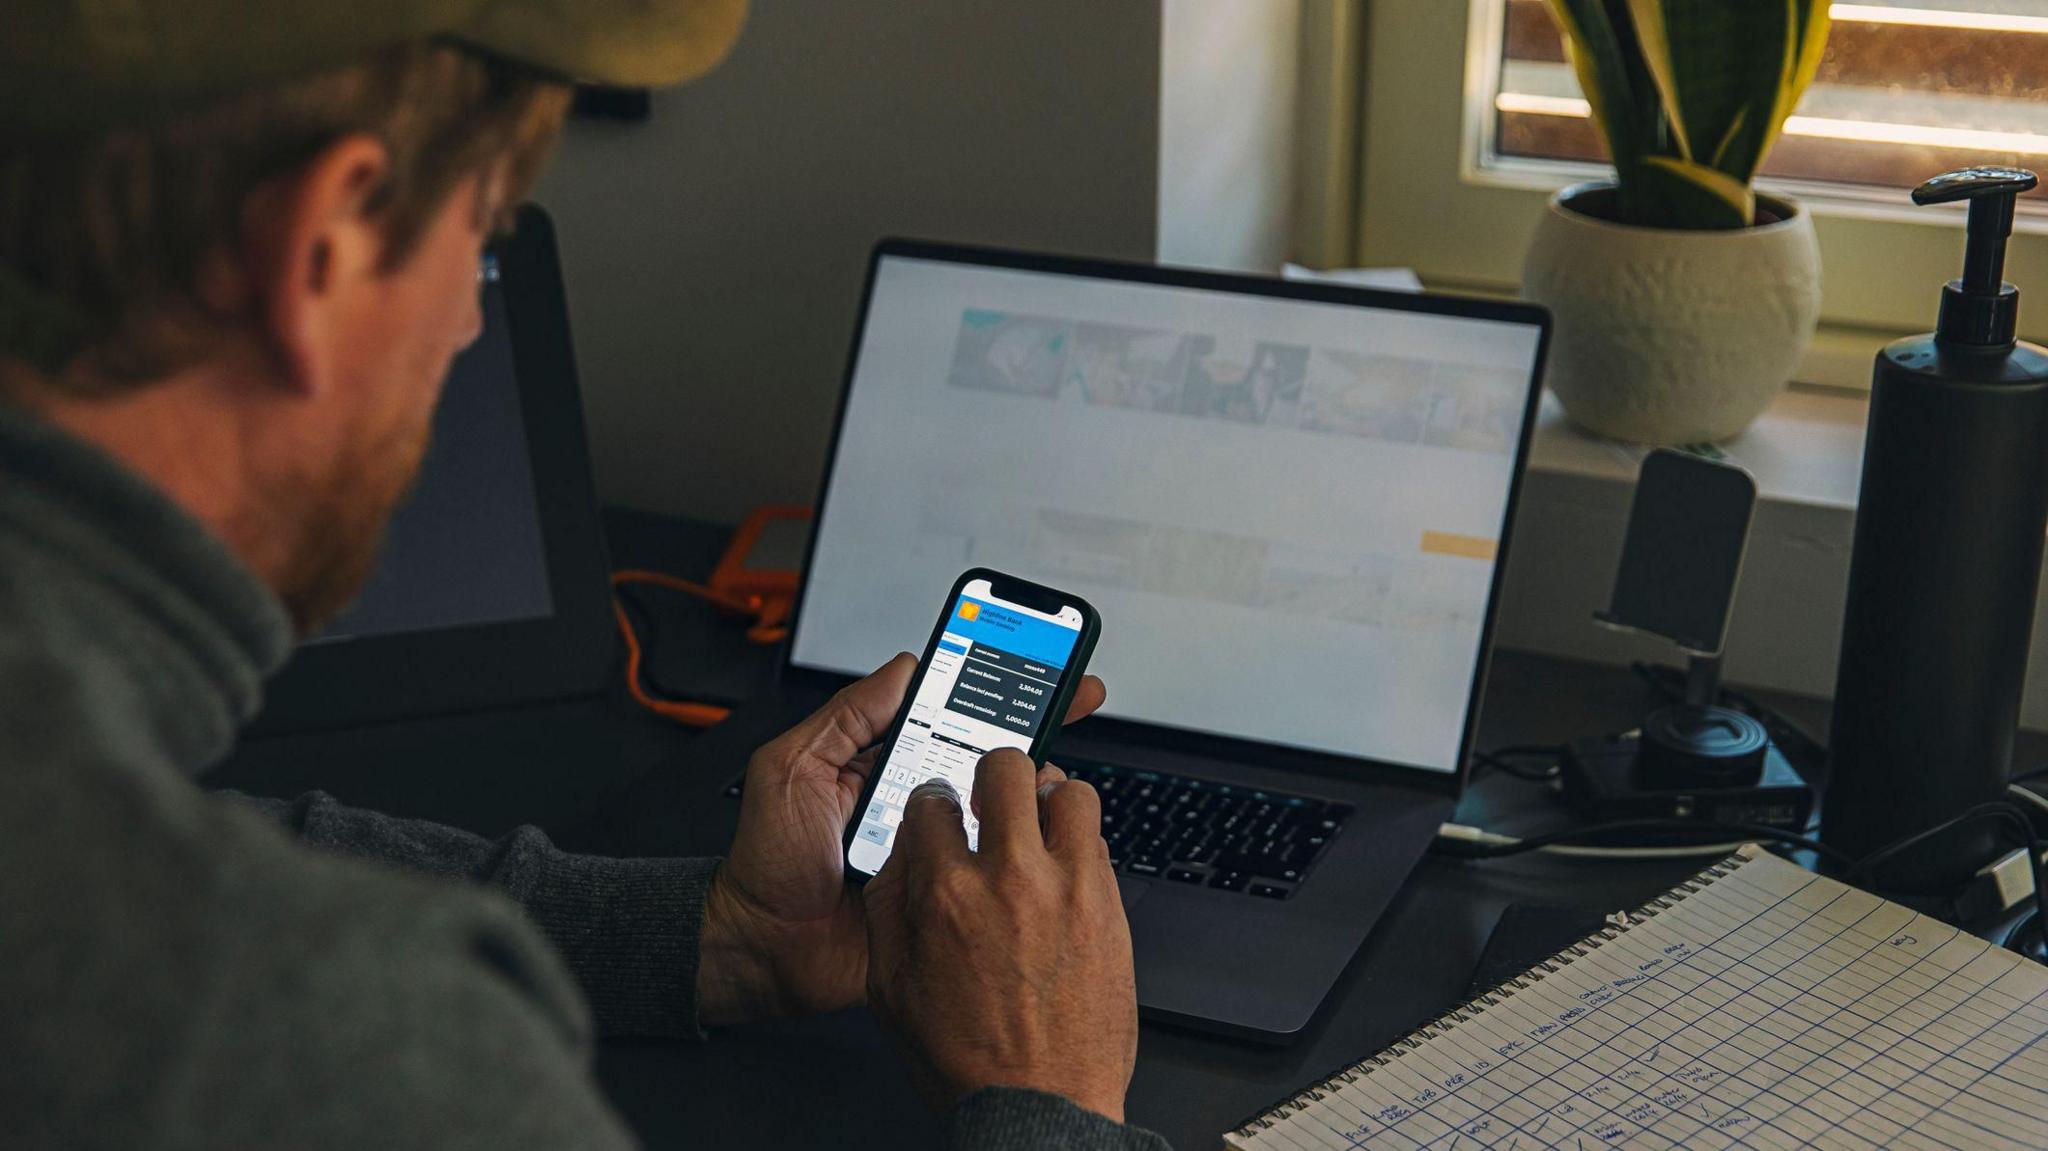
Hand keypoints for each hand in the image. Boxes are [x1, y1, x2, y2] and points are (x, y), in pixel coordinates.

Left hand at [698, 654, 1105, 1025]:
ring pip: (998, 812)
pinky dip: (1017, 855)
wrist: (762, 951)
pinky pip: (988, 872)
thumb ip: (845, 717)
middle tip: (1074, 699)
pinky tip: (1041, 838)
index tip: (1033, 664)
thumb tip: (903, 668)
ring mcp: (935, 849)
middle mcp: (916, 803)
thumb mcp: (792, 769)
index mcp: (885, 766)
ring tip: (1049, 775)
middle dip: (1032, 728)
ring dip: (1030, 792)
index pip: (947, 715)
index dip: (990, 689)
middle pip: (985, 759)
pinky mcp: (945, 897)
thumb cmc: (766, 863)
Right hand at [863, 749, 1137, 1122]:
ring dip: (1050, 802)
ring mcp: (1069, 889)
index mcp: (947, 895)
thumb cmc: (969, 1060)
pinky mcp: (1110, 908)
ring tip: (1039, 827)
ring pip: (1070, 790)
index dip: (934, 803)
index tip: (942, 813)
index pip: (934, 800)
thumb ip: (890, 909)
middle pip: (1006, 768)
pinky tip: (1064, 869)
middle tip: (993, 800)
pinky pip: (1100, 841)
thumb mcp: (891, 988)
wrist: (1040, 1107)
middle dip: (993, 776)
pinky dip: (1080, 844)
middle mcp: (1010, 879)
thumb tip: (903, 858)